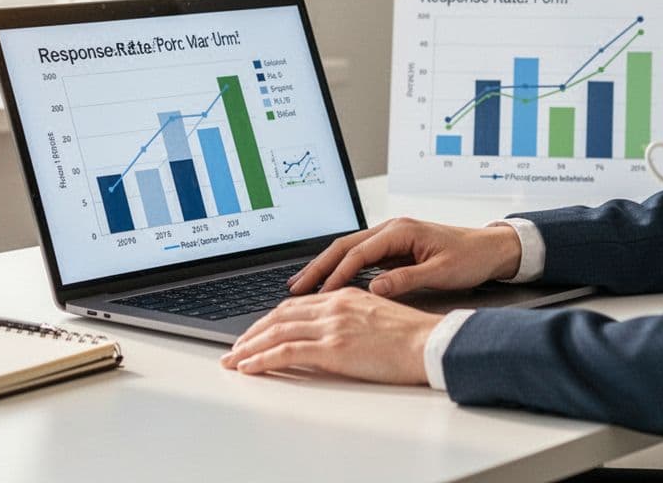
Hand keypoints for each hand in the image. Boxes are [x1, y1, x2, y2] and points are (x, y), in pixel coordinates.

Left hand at [220, 288, 442, 383]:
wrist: (429, 343)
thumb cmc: (411, 336)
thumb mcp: (375, 314)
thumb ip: (349, 317)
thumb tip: (332, 332)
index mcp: (343, 295)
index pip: (295, 305)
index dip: (270, 319)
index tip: (256, 331)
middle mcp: (333, 305)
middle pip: (279, 316)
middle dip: (252, 332)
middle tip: (235, 347)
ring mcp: (331, 325)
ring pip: (276, 332)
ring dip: (249, 347)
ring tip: (233, 359)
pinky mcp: (332, 347)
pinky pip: (286, 351)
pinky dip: (261, 359)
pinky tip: (249, 367)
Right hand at [287, 217, 521, 297]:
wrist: (493, 249)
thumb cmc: (471, 258)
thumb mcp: (441, 273)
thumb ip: (406, 280)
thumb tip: (374, 288)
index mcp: (400, 230)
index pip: (358, 252)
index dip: (337, 273)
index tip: (321, 294)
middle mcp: (392, 229)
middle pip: (344, 246)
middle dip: (318, 267)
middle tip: (296, 288)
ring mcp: (392, 238)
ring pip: (349, 251)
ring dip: (326, 268)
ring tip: (304, 287)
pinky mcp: (395, 249)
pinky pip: (361, 258)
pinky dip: (343, 270)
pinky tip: (331, 285)